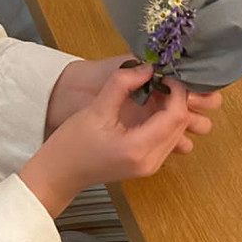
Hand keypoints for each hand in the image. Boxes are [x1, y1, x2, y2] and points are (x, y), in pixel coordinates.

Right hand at [22, 64, 216, 218]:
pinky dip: (166, 122)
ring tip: (155, 96)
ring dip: (174, 112)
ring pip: (180, 133)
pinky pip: (169, 140)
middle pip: (183, 125)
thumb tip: (148, 68)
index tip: (164, 76)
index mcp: (138, 148)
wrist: (59, 173)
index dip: (177, 92)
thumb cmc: (72, 145)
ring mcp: (150, 166)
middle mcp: (150, 161)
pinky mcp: (147, 165)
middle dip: (178, 100)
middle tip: (162, 81)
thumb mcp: (96, 109)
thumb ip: (122, 84)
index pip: (177, 116)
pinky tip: (149, 110)